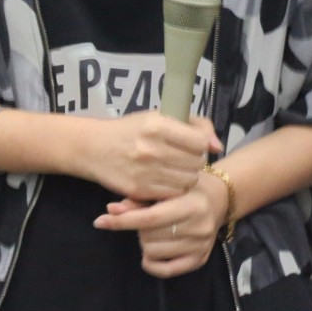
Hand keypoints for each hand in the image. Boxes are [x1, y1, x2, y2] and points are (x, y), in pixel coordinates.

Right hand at [81, 113, 219, 200]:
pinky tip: (164, 179)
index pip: (199, 142)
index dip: (201, 144)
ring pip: (187, 180)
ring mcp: (144, 171)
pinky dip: (173, 188)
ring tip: (174, 169)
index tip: (192, 144)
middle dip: (194, 161)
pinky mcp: (138, 189)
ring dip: (186, 176)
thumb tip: (217, 146)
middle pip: (196, 163)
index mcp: (158, 125)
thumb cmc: (131, 130)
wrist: (93, 148)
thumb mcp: (160, 117)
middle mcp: (151, 148)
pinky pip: (172, 193)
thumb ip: (194, 126)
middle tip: (183, 158)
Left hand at [95, 172, 228, 277]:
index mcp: (192, 204)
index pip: (150, 218)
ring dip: (145, 242)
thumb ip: (139, 199)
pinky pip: (164, 270)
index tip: (100, 221)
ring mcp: (201, 246)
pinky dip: (151, 262)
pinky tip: (152, 252)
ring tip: (154, 231)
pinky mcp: (200, 260)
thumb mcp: (168, 187)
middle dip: (139, 227)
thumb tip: (110, 210)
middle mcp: (199, 227)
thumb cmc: (189, 188)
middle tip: (147, 219)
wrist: (221, 198)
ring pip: (153, 252)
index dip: (123, 221)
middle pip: (148, 236)